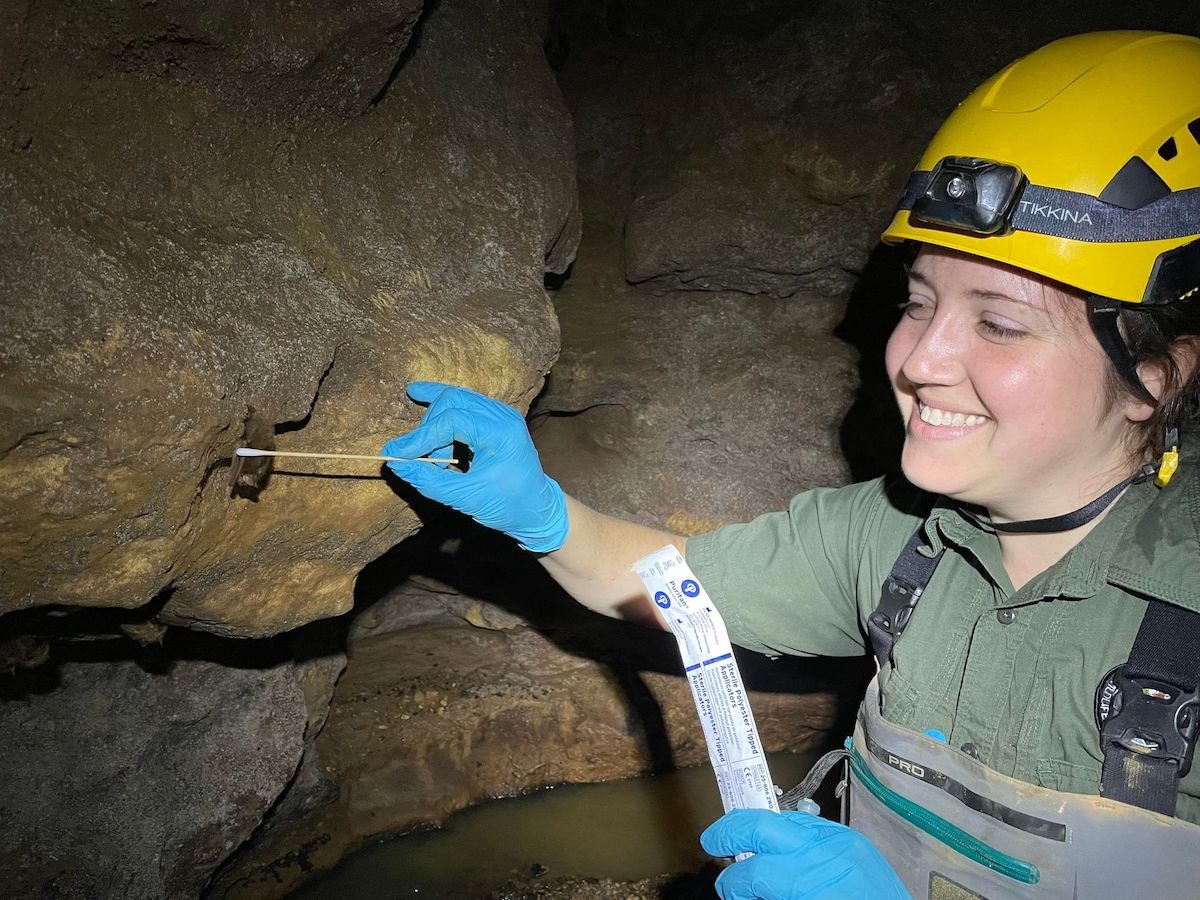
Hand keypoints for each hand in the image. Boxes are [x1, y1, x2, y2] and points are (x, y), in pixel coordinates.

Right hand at [381, 381, 567, 552]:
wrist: (537, 511)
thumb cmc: (508, 506)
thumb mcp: (465, 498)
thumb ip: (428, 479)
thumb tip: (395, 462)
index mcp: (502, 433)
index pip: (451, 420)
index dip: (420, 437)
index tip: (397, 454)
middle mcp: (503, 416)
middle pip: (452, 400)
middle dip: (428, 428)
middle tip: (418, 458)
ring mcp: (501, 414)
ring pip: (456, 398)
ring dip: (434, 421)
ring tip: (428, 452)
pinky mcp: (494, 418)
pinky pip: (463, 404)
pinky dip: (442, 412)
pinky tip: (419, 396)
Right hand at [701, 809, 909, 899]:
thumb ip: (773, 894)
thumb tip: (745, 887)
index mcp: (813, 881)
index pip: (755, 872)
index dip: (732, 884)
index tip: (724, 890)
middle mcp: (828, 852)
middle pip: (764, 825)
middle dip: (732, 831)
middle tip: (713, 842)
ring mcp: (844, 843)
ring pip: (787, 819)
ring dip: (761, 829)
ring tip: (743, 843)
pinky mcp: (855, 843)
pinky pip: (811, 828)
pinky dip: (788, 835)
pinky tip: (779, 850)